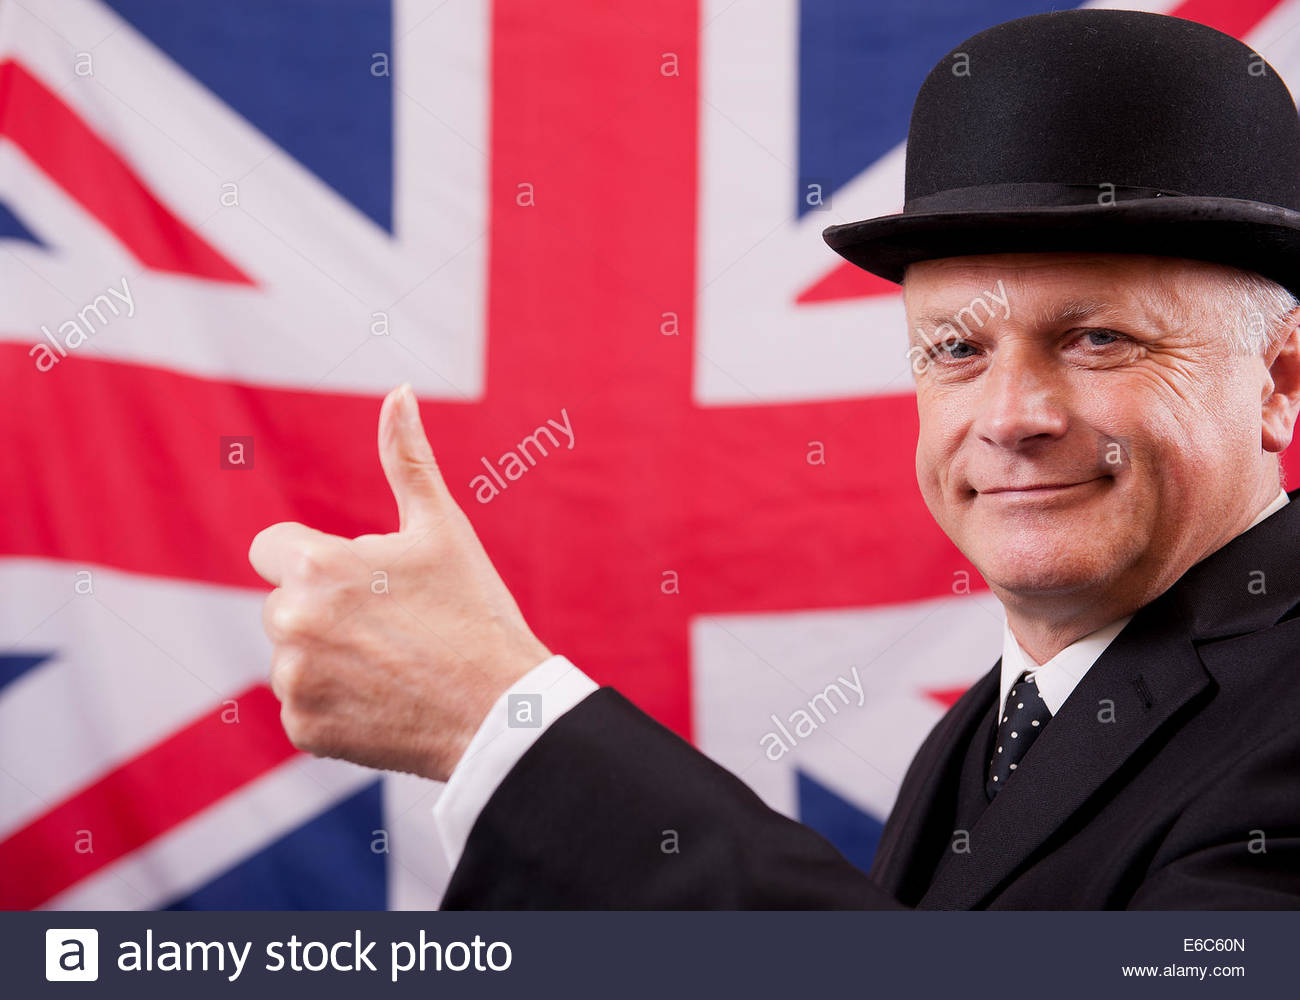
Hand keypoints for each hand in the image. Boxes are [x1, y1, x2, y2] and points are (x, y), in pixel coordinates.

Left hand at [248, 384, 552, 780]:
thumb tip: (399, 391)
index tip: (362, 581)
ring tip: (393, 666)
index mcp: (318, 566)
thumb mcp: (442, 528)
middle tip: (393, 627)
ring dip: (328, 659)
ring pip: (293, 657)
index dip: (319, 560)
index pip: (272, 549)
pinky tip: (385, 701)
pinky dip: (335, 706)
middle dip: (325, 611)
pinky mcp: (302, 731)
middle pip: (283, 605)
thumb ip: (406, 458)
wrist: (501, 711)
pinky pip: (303, 707)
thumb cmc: (475, 611)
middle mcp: (292, 623)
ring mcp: (294, 682)